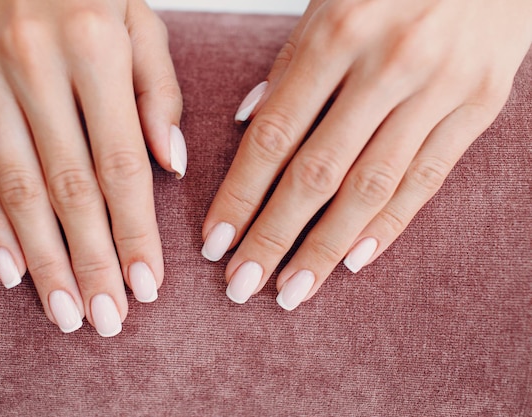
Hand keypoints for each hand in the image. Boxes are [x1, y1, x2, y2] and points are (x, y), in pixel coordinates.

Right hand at [0, 0, 185, 335]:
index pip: (121, 164)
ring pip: (18, 191)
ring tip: (64, 312)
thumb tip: (173, 166)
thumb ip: (159, 96)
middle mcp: (35, 69)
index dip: (135, 231)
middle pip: (69, 189)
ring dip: (44, 260)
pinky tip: (11, 271)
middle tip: (109, 318)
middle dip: (91, 262)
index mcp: (93, 50)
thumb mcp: (141, 24)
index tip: (148, 284)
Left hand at [202, 0, 531, 309]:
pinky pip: (427, 179)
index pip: (275, 136)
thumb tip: (249, 126)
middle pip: (318, 174)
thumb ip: (289, 67)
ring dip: (325, 249)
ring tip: (292, 291)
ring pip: (372, 188)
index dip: (241, 196)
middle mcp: (389, 64)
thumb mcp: (329, 4)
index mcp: (339, 32)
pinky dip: (388, 225)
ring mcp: (441, 88)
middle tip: (241, 287)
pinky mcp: (480, 105)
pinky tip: (353, 260)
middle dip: (274, 237)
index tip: (216, 242)